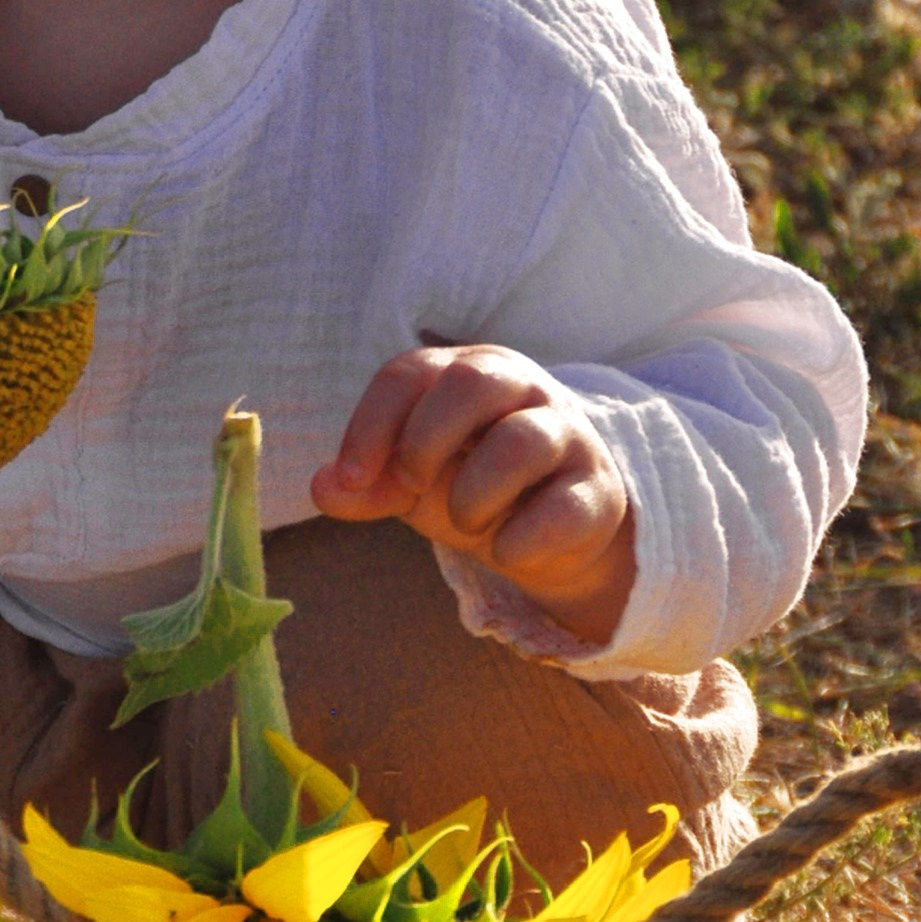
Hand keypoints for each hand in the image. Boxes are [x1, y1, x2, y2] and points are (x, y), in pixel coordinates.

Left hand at [311, 345, 635, 646]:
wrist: (552, 534)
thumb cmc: (472, 486)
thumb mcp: (412, 484)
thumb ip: (368, 485)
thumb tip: (322, 488)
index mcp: (467, 372)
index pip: (411, 372)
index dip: (371, 424)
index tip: (348, 477)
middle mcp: (522, 389)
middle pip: (472, 382)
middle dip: (425, 440)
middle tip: (410, 487)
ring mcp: (567, 436)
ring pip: (522, 441)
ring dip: (474, 494)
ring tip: (464, 522)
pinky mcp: (598, 491)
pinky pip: (563, 508)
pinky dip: (522, 538)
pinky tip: (506, 549)